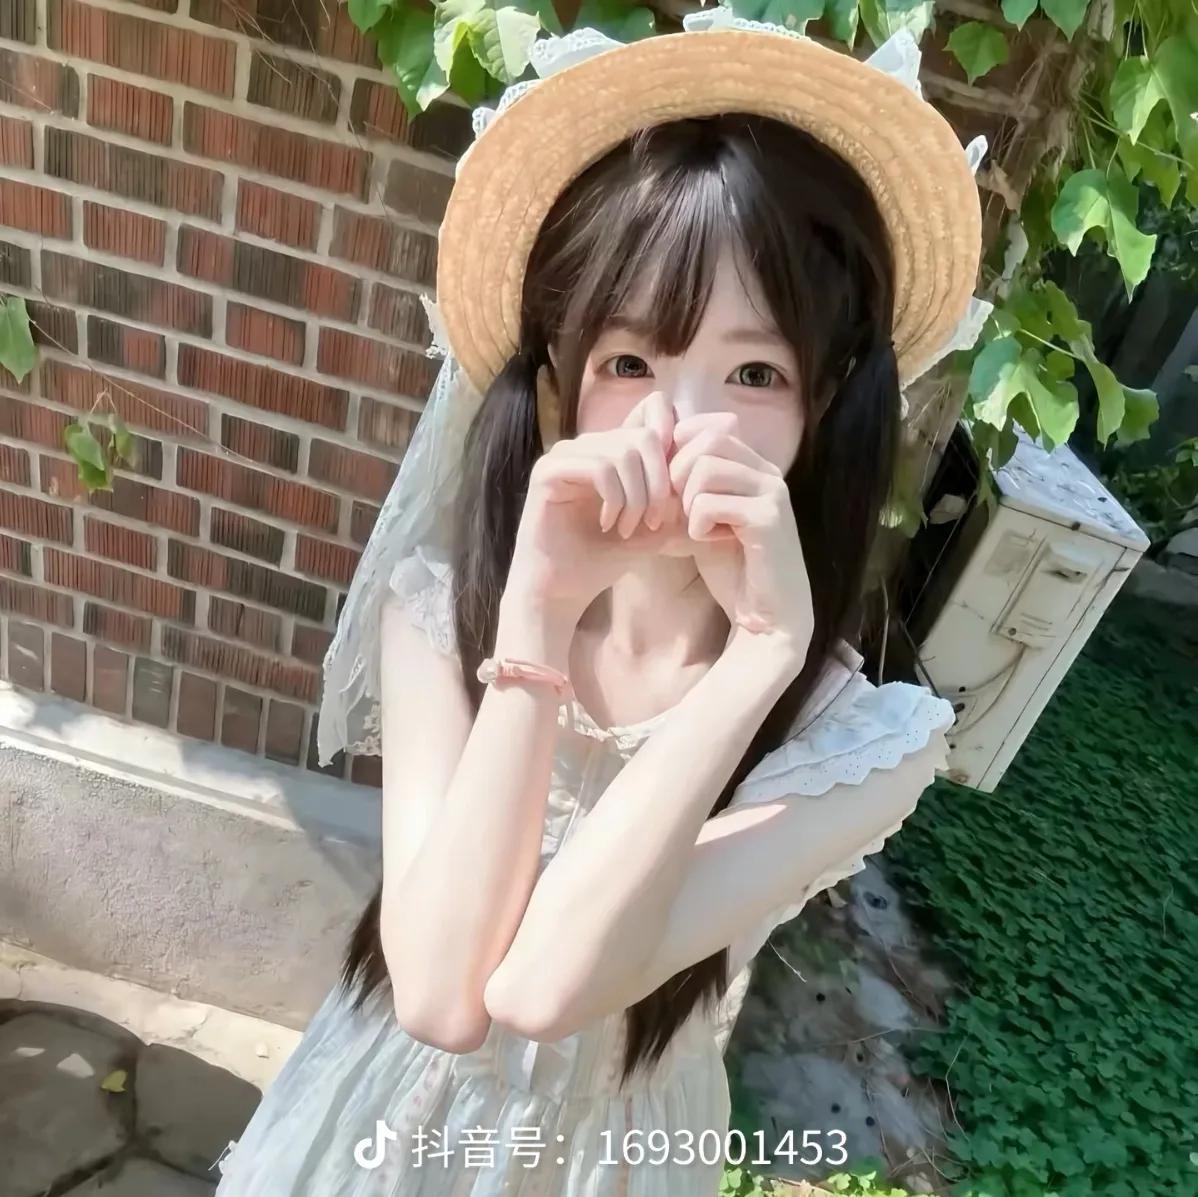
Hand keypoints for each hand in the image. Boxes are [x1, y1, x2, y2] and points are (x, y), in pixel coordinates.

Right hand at [505, 392, 678, 625]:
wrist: (559, 590)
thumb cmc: (603, 558)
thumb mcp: (653, 528)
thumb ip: (678, 502)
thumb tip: (712, 482)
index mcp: (612, 450)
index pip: (654, 412)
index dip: (674, 445)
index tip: (678, 493)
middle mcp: (588, 445)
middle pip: (644, 437)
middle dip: (659, 484)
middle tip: (655, 522)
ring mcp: (565, 454)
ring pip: (624, 452)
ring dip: (637, 497)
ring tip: (629, 528)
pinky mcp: (548, 471)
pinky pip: (599, 467)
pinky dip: (614, 499)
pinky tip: (608, 525)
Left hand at [668, 412, 813, 662]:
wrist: (766, 618)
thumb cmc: (733, 571)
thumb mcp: (701, 522)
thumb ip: (683, 493)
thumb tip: (647, 463)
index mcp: (753, 468)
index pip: (707, 428)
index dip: (676, 453)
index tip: (666, 489)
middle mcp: (767, 472)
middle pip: (706, 438)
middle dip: (676, 473)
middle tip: (673, 510)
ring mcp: (772, 492)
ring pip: (705, 467)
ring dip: (686, 500)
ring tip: (693, 527)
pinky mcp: (769, 518)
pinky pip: (710, 502)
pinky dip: (696, 524)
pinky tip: (705, 542)